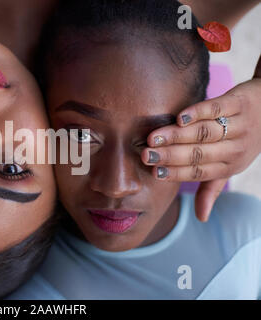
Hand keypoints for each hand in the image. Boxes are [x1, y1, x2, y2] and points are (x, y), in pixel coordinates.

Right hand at [141, 57, 260, 221]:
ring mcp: (239, 125)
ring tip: (153, 138)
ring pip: (204, 133)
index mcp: (230, 166)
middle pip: (199, 153)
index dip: (176, 173)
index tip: (154, 172)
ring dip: (176, 136)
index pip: (199, 172)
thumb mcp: (230, 166)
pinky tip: (179, 118)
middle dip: (170, 156)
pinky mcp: (240, 103)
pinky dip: (198, 113)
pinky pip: (217, 109)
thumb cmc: (243, 140)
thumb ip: (211, 189)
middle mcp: (236, 148)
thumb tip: (201, 218)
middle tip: (146, 156)